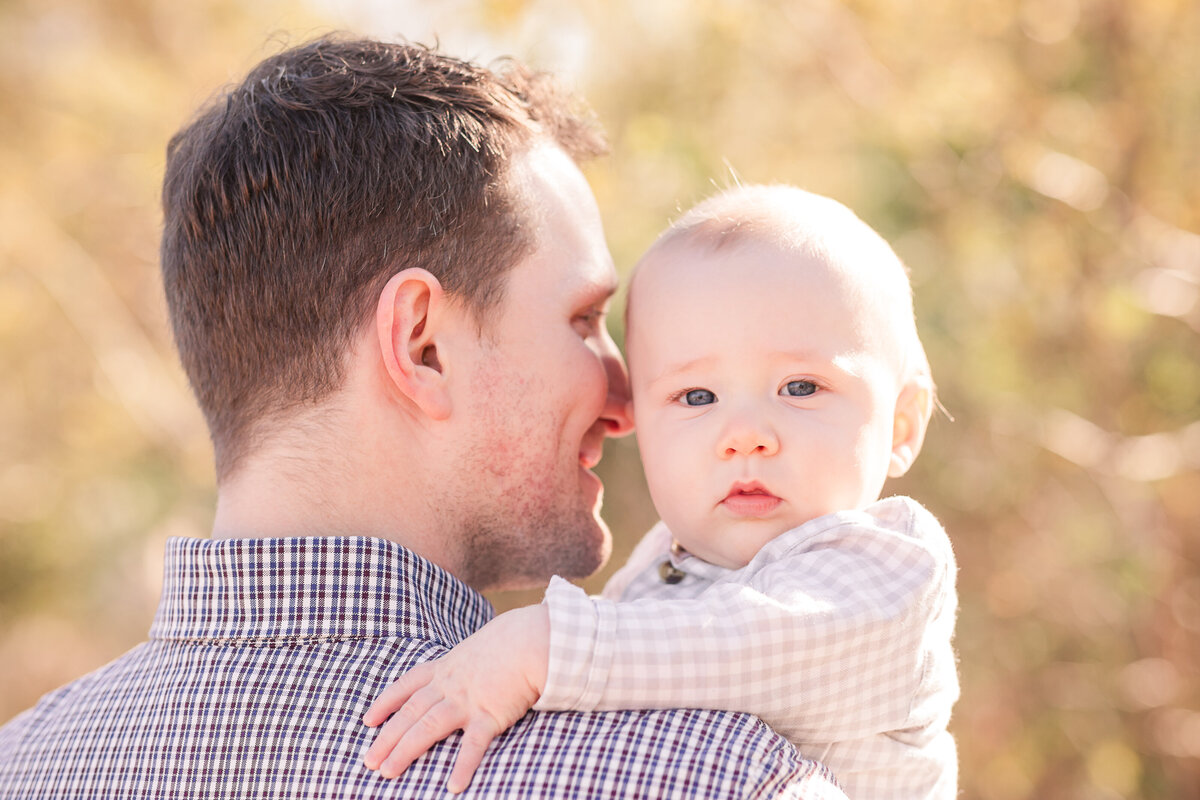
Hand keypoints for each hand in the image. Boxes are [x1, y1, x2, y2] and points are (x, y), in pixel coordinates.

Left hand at [362, 604, 549, 792]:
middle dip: (386, 737)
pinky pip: (472, 745)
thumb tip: (464, 669)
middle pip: (410, 713)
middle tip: (369, 762)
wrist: (531, 639)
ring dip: (405, 750)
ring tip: (387, 772)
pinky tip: (453, 786)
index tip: (369, 720)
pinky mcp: (489, 715)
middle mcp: (449, 685)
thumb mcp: (476, 648)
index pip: (407, 686)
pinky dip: (462, 765)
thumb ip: (464, 664)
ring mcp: (467, 700)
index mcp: (445, 668)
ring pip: (427, 727)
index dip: (386, 703)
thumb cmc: (510, 641)